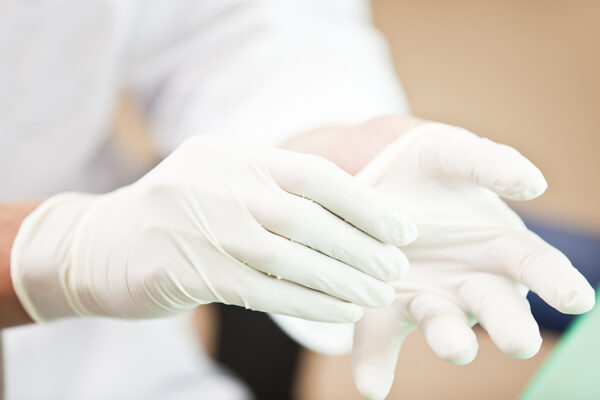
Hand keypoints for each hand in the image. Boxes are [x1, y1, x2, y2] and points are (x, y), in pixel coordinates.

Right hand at [10, 135, 416, 322]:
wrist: (101, 242)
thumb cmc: (180, 211)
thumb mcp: (224, 179)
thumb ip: (276, 185)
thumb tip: (353, 206)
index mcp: (235, 154)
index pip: (316, 174)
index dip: (367, 203)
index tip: (404, 229)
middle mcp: (220, 184)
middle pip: (308, 218)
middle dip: (361, 247)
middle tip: (397, 269)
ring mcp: (201, 227)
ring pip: (289, 257)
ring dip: (342, 280)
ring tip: (379, 295)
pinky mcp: (188, 271)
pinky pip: (264, 290)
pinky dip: (309, 303)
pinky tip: (340, 313)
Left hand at [351, 120, 594, 398]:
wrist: (375, 177)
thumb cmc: (428, 169)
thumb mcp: (456, 154)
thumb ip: (490, 163)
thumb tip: (533, 184)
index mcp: (497, 247)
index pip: (537, 266)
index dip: (558, 281)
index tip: (578, 299)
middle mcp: (468, 281)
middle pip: (496, 307)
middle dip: (509, 325)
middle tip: (517, 341)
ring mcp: (425, 296)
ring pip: (441, 323)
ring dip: (450, 338)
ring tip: (455, 347)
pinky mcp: (382, 306)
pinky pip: (379, 337)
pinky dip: (375, 363)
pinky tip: (372, 385)